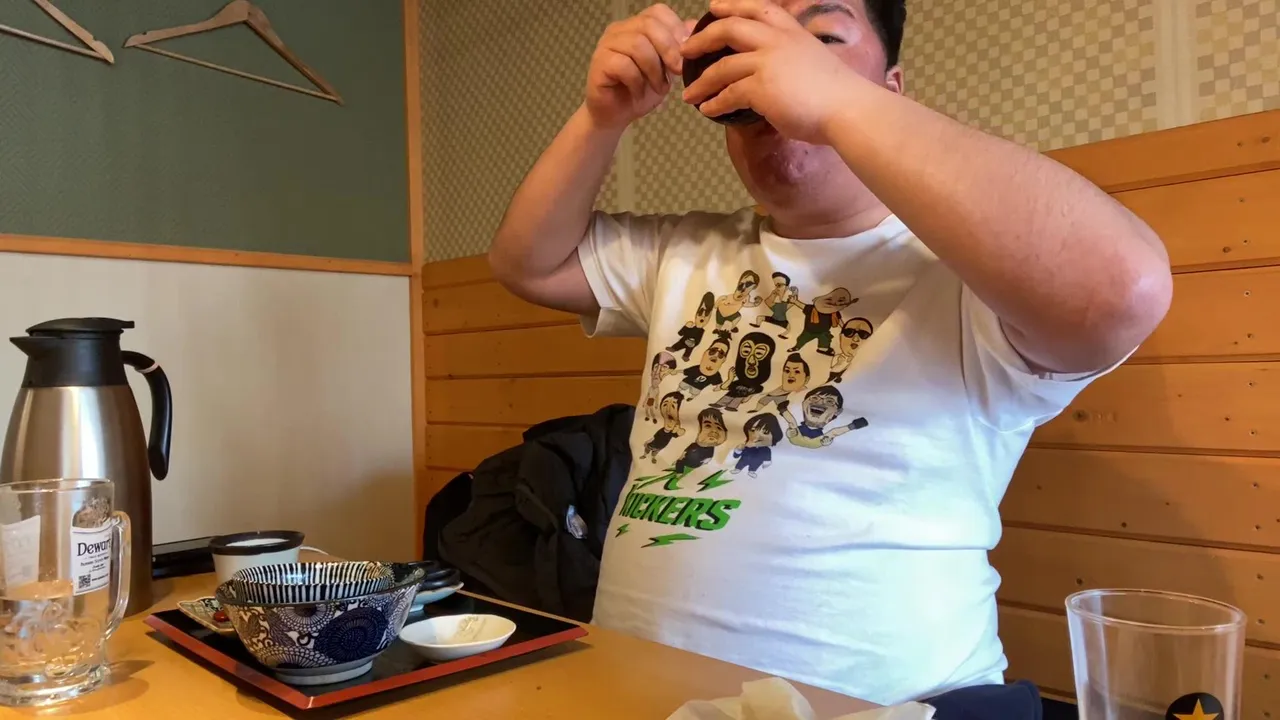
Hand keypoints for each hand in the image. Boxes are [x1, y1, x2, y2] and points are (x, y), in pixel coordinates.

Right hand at [585, 4, 690, 129]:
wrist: (616, 115)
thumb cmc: (641, 91)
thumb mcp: (667, 69)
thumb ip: (678, 47)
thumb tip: (694, 26)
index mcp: (636, 26)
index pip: (657, 12)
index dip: (675, 29)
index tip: (687, 54)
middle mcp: (619, 30)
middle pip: (648, 24)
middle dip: (669, 49)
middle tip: (678, 72)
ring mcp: (606, 45)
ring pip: (637, 45)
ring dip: (654, 70)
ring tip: (659, 88)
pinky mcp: (599, 63)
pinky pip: (624, 65)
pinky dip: (637, 82)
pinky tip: (639, 93)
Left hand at [680, 0, 862, 142]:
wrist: (848, 109)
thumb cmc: (837, 94)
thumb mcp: (813, 61)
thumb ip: (789, 61)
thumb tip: (772, 77)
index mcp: (791, 31)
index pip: (757, 8)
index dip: (732, 5)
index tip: (714, 7)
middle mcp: (777, 40)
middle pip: (729, 28)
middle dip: (702, 38)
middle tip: (686, 49)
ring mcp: (767, 62)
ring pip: (722, 67)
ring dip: (701, 82)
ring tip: (689, 94)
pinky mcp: (760, 87)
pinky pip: (728, 94)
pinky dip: (714, 103)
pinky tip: (706, 110)